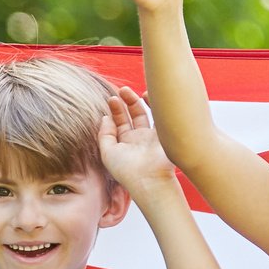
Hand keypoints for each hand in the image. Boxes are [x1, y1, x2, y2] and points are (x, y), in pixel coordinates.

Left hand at [96, 85, 180, 200]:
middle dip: (126, 102)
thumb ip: (104, 134)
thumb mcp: (107, 152)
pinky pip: (160, 116)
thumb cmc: (126, 170)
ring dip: (137, 101)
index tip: (112, 99)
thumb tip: (105, 117)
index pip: (120, 123)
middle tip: (121, 91)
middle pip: (133, 115)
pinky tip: (147, 94)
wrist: (149, 179)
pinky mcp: (165, 135)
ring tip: (128, 90)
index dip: (115, 110)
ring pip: (146, 113)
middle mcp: (140, 139)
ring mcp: (153, 136)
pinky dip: (155, 105)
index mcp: (126, 144)